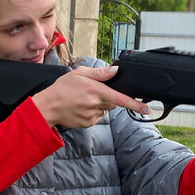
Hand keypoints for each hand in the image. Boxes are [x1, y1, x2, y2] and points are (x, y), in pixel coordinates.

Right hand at [33, 66, 150, 128]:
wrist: (47, 106)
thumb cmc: (62, 88)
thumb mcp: (79, 73)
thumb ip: (100, 73)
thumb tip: (115, 70)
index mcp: (95, 90)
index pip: (120, 98)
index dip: (135, 104)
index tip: (146, 109)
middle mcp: (95, 104)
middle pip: (112, 103)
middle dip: (108, 97)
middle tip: (92, 92)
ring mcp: (91, 116)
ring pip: (104, 110)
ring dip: (99, 105)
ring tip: (82, 100)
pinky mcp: (87, 123)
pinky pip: (96, 117)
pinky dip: (92, 112)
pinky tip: (80, 108)